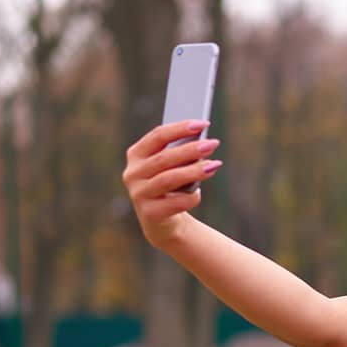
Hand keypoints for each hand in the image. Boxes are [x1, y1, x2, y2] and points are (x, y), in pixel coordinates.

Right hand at [122, 120, 221, 245]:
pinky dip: (190, 197)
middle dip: (190, 149)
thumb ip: (181, 154)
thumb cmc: (171, 187)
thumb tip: (203, 142)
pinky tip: (198, 194)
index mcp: (136, 154)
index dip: (181, 128)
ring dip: (193, 171)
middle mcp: (133, 173)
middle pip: (164, 157)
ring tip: (213, 165)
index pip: (158, 136)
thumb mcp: (172, 168)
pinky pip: (175, 203)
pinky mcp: (149, 213)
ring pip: (168, 179)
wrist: (162, 222)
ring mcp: (138, 194)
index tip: (203, 124)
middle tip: (212, 144)